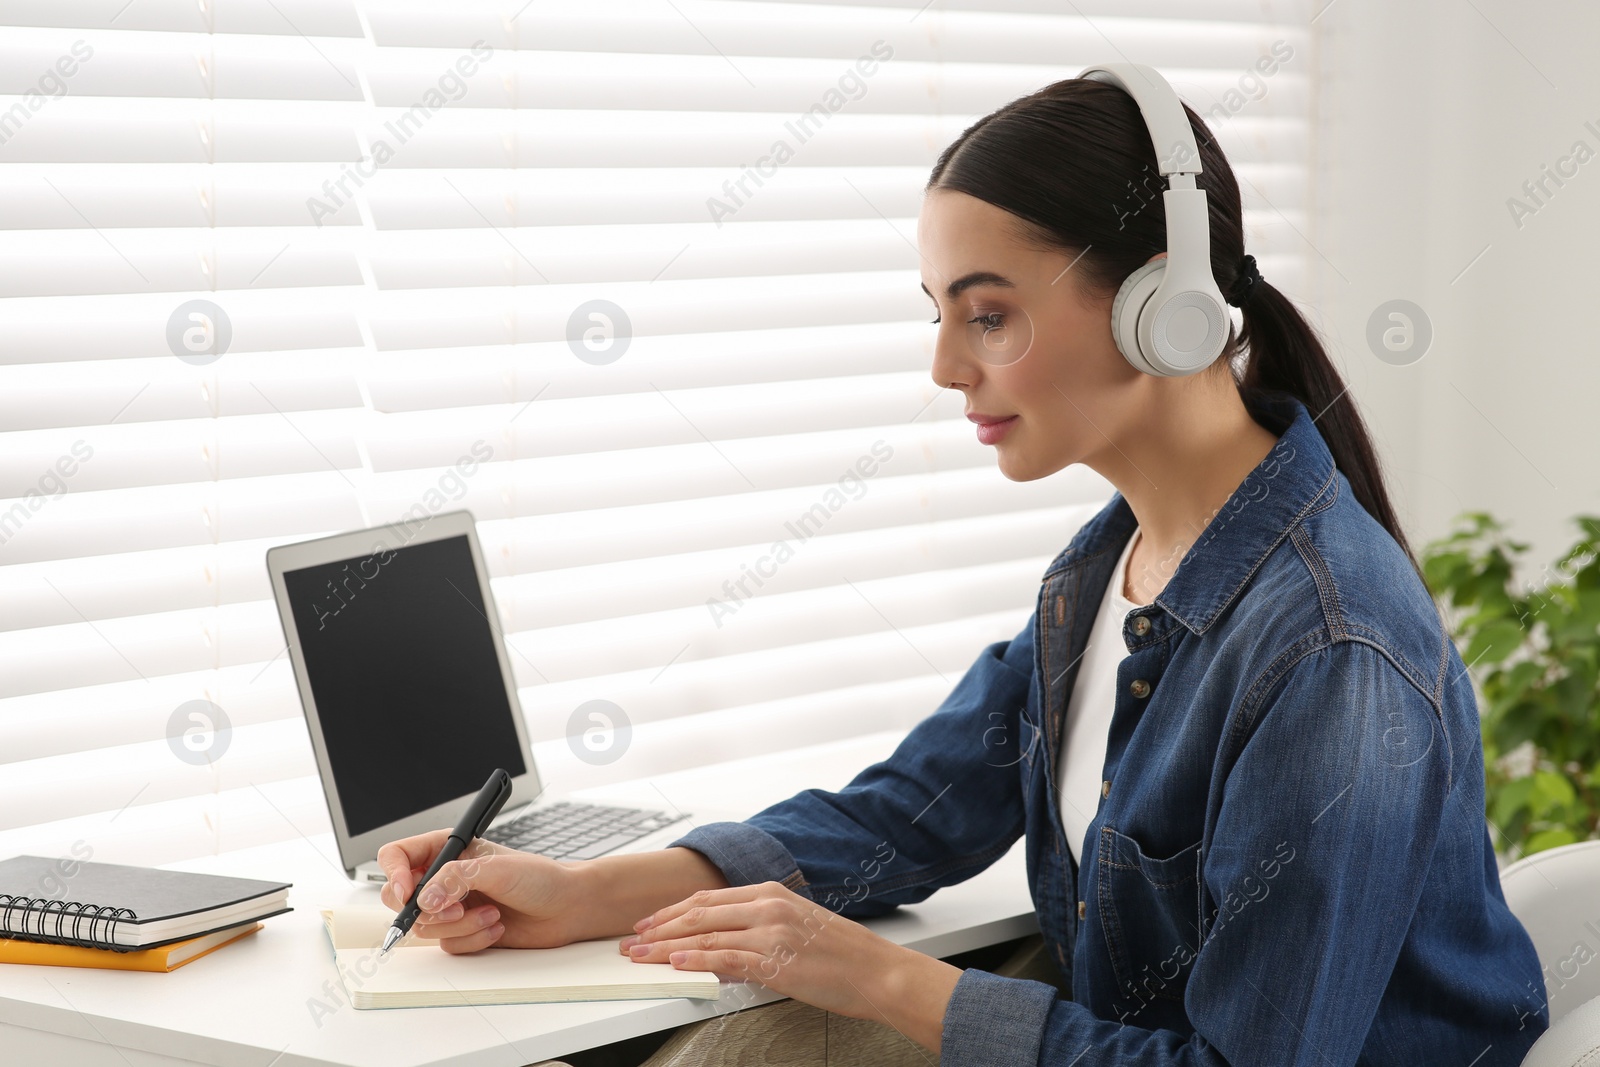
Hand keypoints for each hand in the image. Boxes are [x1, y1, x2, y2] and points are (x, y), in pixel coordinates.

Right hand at [376, 830, 580, 952]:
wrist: (566, 908)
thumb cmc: (539, 878)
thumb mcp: (498, 869)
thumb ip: (457, 879)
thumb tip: (425, 898)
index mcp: (448, 849)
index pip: (397, 856)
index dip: (393, 874)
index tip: (407, 892)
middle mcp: (444, 878)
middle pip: (401, 898)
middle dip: (428, 910)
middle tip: (457, 909)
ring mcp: (452, 906)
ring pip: (425, 926)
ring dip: (460, 926)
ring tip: (492, 913)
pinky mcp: (463, 931)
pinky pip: (448, 945)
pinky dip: (472, 939)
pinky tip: (497, 927)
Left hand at [617, 880, 960, 1048]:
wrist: (879, 972)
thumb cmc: (844, 956)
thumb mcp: (797, 930)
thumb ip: (758, 932)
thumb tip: (721, 950)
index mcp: (772, 893)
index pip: (709, 898)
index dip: (673, 911)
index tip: (650, 922)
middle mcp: (768, 905)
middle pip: (699, 912)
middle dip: (659, 926)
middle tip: (632, 938)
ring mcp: (770, 929)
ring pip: (704, 934)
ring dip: (665, 946)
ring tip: (640, 955)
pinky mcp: (775, 957)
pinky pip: (724, 957)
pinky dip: (694, 959)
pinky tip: (674, 964)